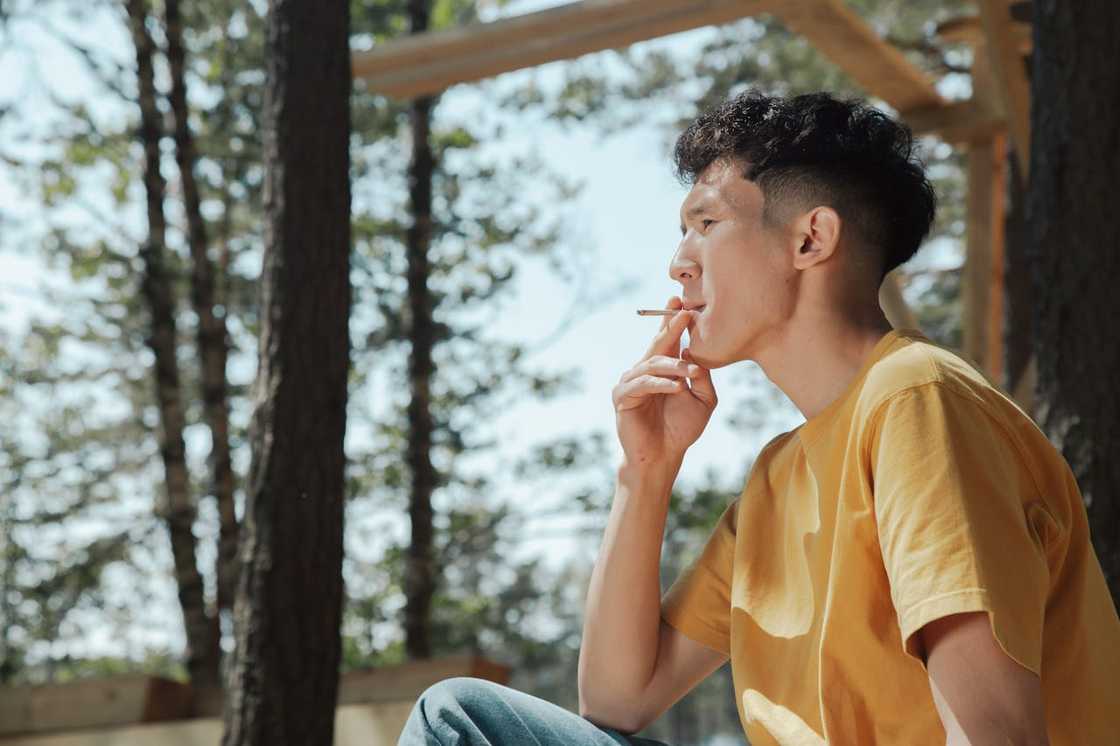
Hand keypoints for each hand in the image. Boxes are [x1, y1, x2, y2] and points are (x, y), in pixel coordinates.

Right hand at [612, 296, 717, 465]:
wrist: (663, 456)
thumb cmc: (681, 429)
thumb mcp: (702, 400)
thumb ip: (701, 377)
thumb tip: (694, 352)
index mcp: (662, 369)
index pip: (667, 340)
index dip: (673, 321)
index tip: (684, 303)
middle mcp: (644, 370)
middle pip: (658, 344)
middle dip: (671, 327)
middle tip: (684, 312)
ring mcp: (631, 382)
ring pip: (653, 364)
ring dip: (675, 367)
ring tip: (694, 372)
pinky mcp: (622, 397)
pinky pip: (642, 385)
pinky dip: (661, 384)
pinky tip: (677, 387)